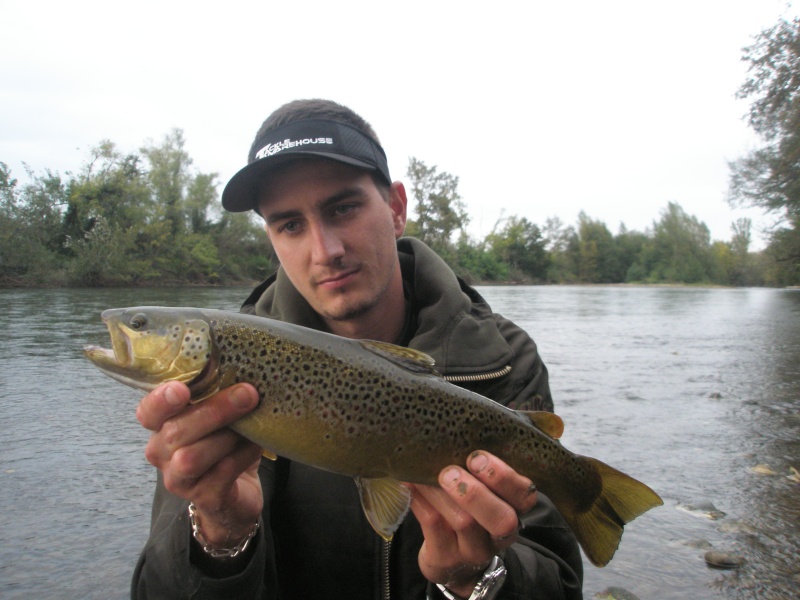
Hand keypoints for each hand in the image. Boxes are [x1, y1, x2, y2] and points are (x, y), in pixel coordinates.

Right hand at [136, 380, 263, 546]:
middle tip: (247, 394)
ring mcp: (179, 479)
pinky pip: (221, 473)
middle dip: (214, 411)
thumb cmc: (225, 443)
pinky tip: (256, 445)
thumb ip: (219, 394)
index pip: (147, 411)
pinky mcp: (204, 497)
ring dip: (226, 437)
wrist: (238, 491)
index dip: (159, 400)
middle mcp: (162, 452)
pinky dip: (242, 455)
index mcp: (162, 426)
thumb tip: (244, 370)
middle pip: (175, 431)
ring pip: (191, 458)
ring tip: (252, 424)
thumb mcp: (219, 415)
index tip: (181, 389)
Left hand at [408, 451, 537, 597]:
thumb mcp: (481, 488)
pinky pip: (433, 527)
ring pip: (464, 523)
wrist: (450, 556)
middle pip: (502, 519)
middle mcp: (501, 533)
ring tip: (423, 474)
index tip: (476, 457)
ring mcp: (474, 550)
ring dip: (441, 494)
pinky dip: (420, 500)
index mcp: (514, 508)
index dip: (503, 477)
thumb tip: (452, 426)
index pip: (524, 495)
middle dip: (476, 493)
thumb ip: (478, 465)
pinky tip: (409, 483)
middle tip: (450, 472)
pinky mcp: (446, 559)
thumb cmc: (467, 507)